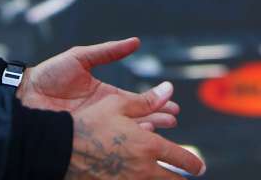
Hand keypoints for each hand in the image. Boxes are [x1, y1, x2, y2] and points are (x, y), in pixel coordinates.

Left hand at [19, 37, 178, 131]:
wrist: (23, 93)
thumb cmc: (49, 74)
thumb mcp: (81, 58)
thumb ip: (108, 51)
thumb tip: (135, 41)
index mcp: (106, 95)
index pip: (137, 102)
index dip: (155, 104)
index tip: (173, 107)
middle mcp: (103, 113)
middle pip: (136, 119)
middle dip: (156, 121)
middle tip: (173, 124)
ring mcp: (94, 127)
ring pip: (125, 133)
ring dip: (143, 134)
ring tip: (160, 136)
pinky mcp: (84, 138)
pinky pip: (107, 143)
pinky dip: (122, 144)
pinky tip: (135, 146)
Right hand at [65, 83, 204, 178]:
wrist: (61, 147)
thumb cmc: (90, 122)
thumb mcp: (118, 104)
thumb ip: (147, 100)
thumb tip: (169, 89)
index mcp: (148, 147)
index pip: (180, 159)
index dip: (193, 164)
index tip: (199, 167)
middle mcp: (142, 169)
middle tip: (188, 178)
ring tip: (168, 179)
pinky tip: (141, 178)